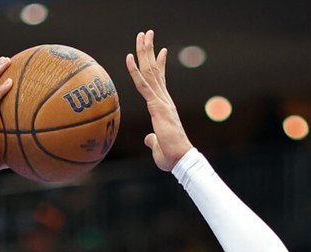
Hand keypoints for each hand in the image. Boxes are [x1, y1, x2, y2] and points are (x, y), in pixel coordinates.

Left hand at [126, 30, 193, 171]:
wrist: (181, 160)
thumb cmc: (172, 156)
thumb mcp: (158, 146)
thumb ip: (153, 140)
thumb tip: (149, 139)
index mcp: (164, 106)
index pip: (160, 81)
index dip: (159, 64)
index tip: (159, 50)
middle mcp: (164, 100)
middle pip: (154, 70)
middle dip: (150, 50)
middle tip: (147, 33)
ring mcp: (160, 101)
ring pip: (150, 71)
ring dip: (144, 51)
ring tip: (143, 34)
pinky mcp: (156, 106)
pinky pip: (143, 85)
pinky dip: (134, 70)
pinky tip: (129, 57)